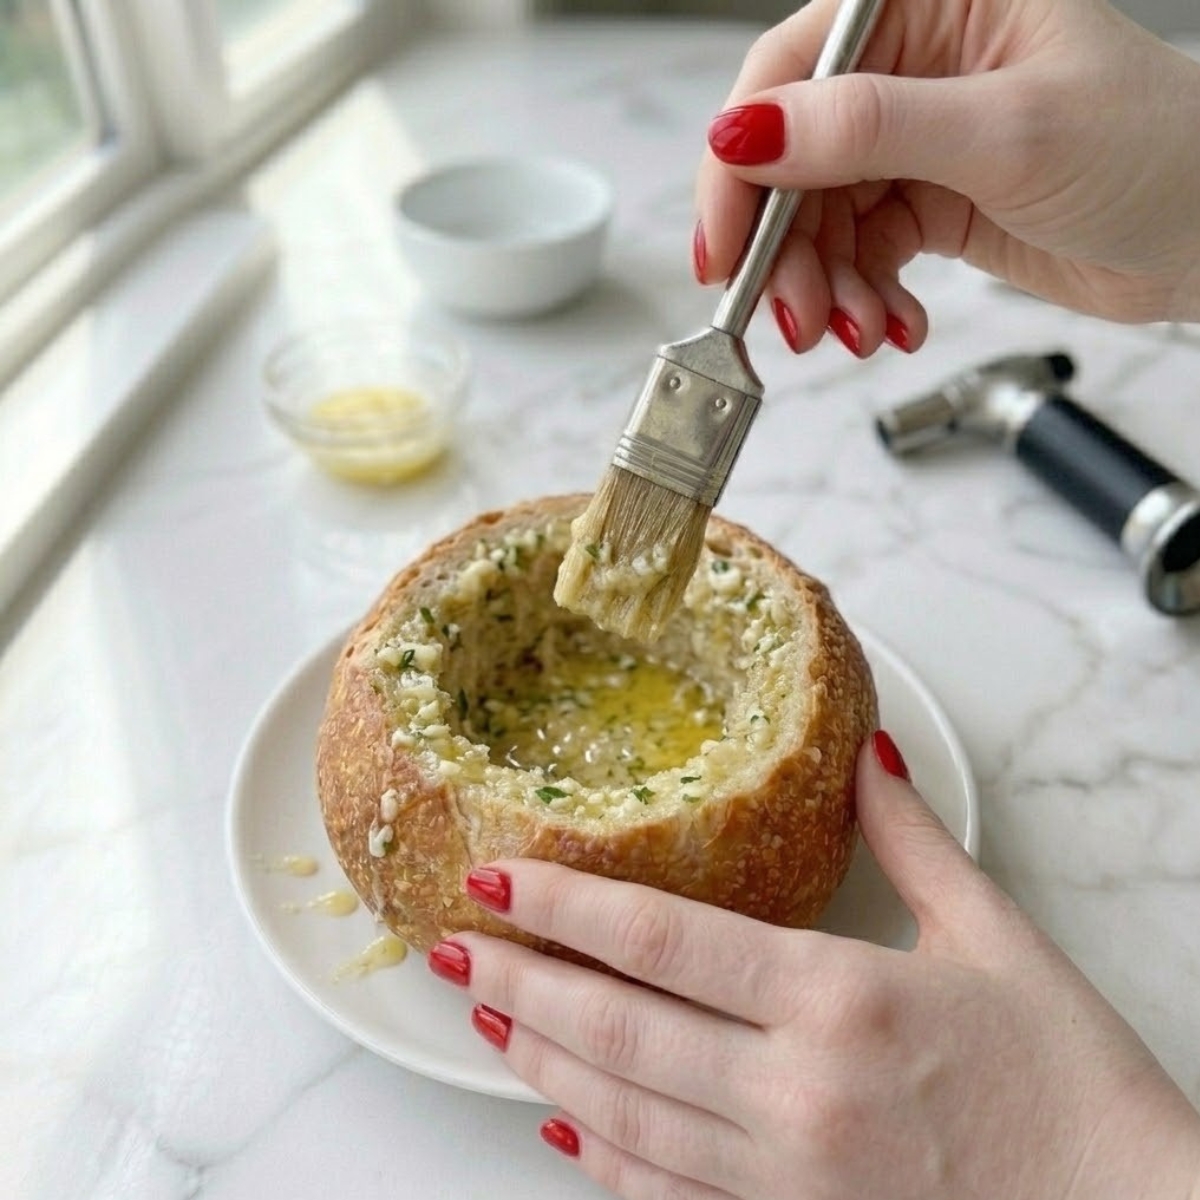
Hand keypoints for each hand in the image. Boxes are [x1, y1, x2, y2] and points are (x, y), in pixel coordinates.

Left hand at [429, 732, 1199, 1199]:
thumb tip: (869, 752)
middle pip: (616, 1026)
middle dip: (518, 983)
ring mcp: (783, 1178)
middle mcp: (795, 1092)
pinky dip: (600, 1158)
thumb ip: (915, 839)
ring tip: (481, 1020)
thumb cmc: (1073, 1082)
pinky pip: (664, 1196)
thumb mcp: (997, 938)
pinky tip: (557, 1125)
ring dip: (539, 1062)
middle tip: (447, 950)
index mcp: (839, 1000)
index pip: (661, 940)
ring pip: (621, 1113)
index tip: (497, 877)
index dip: (564, 906)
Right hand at [695, 0, 1199, 357]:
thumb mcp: (1005, 133)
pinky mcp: (926, 201)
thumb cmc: (1154, 151)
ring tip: (861, 331)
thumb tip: (746, 132)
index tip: (725, 246)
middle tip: (796, 318)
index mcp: (928, 6)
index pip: (790, 71)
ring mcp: (914, 139)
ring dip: (827, 288)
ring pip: (819, 219)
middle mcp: (910, 67)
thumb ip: (867, 128)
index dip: (742, 161)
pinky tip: (896, 324)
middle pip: (792, 160)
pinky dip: (865, 300)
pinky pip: (859, 255)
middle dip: (786, 251)